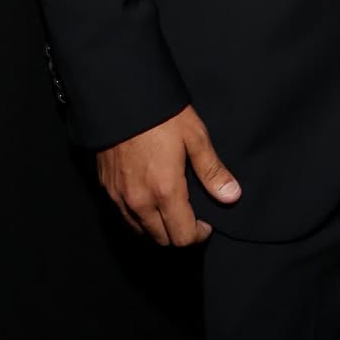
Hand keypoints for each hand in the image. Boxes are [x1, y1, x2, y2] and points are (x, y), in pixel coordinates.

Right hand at [96, 104, 240, 245]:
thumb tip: (232, 196)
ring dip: (159, 227)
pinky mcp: (107, 190)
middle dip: (179, 233)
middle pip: (162, 239)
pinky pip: (125, 217)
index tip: (207, 223)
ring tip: (172, 206)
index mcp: (165, 191)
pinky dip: (140, 217)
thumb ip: (212, 171)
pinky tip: (151, 198)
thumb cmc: (162, 116)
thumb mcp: (195, 137)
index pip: (182, 236)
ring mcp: (120, 198)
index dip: (198, 235)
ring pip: (141, 231)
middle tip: (192, 215)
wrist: (123, 100)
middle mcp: (140, 202)